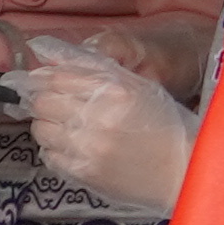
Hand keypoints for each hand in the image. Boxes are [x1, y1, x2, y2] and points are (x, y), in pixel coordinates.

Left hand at [14, 43, 200, 210]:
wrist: (183, 170)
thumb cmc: (164, 123)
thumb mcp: (136, 84)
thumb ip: (91, 66)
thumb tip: (45, 52)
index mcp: (113, 90)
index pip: (55, 77)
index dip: (42, 78)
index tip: (40, 82)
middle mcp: (97, 117)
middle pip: (41, 102)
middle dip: (43, 101)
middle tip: (55, 106)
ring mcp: (87, 147)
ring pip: (40, 129)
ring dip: (48, 125)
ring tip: (68, 127)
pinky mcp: (84, 172)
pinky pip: (49, 156)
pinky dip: (55, 149)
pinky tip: (75, 147)